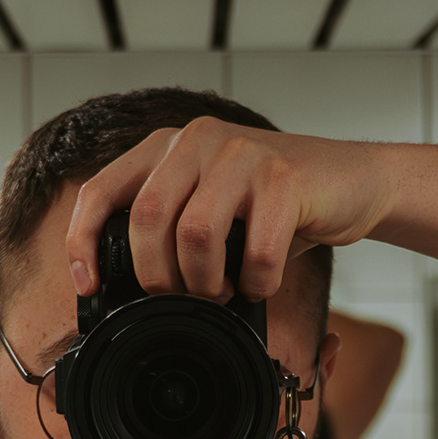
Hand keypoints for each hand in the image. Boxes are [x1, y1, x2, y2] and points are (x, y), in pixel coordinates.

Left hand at [65, 116, 396, 306]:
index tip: (87, 286)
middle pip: (146, 219)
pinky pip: (256, 251)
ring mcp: (241, 153)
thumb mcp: (213, 209)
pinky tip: (262, 282)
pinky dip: (257, 282)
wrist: (354, 181)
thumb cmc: (276, 207)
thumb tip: (126, 294)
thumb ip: (169, 232)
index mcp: (168, 148)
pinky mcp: (284, 176)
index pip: (101, 189)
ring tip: (224, 291)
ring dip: (207, 283)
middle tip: (182, 298)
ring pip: (196, 234)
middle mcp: (198, 140)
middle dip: (158, 277)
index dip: (83, 241)